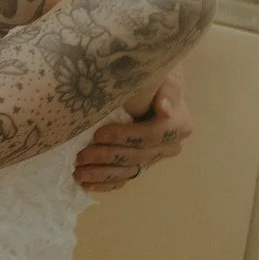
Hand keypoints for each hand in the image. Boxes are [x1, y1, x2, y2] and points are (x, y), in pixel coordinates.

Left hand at [74, 66, 192, 190]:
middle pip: (137, 156)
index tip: (98, 134)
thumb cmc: (154, 75)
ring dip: (102, 174)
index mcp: (179, 124)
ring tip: (78, 173)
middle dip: (107, 157)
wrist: (150, 85)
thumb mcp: (163, 75)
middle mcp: (170, 145)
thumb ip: (166, 90)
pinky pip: (123, 179)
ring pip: (128, 171)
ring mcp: (154, 158)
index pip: (153, 135)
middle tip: (80, 156)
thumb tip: (164, 110)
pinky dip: (105, 183)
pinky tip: (86, 184)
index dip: (125, 136)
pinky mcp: (140, 165)